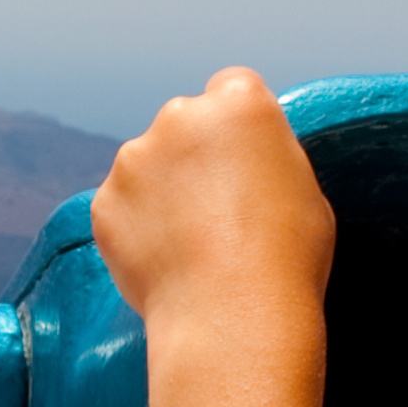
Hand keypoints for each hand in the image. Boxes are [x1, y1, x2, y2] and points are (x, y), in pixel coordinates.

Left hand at [91, 68, 333, 348]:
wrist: (234, 317)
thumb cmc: (286, 258)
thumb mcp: (304, 188)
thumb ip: (268, 156)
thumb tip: (248, 157)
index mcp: (240, 103)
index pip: (231, 90)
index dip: (237, 126)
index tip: (241, 158)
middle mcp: (179, 116)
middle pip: (184, 123)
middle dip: (194, 153)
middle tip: (217, 208)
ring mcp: (134, 158)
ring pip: (147, 164)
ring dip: (161, 190)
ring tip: (192, 242)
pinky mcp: (103, 201)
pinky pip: (121, 206)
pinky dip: (136, 226)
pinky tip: (166, 259)